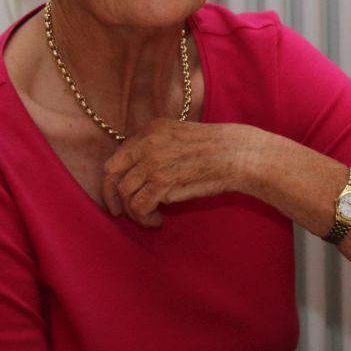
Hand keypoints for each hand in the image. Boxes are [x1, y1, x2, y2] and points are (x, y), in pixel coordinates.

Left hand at [102, 120, 258, 227]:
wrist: (238, 154)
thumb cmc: (219, 150)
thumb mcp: (181, 138)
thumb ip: (158, 150)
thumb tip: (142, 177)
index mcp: (151, 129)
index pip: (119, 155)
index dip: (116, 177)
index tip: (121, 193)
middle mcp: (147, 142)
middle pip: (112, 172)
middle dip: (111, 195)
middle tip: (119, 212)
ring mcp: (152, 161)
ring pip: (125, 192)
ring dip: (134, 211)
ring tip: (150, 219)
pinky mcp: (162, 181)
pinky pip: (139, 205)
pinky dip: (144, 217)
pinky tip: (157, 221)